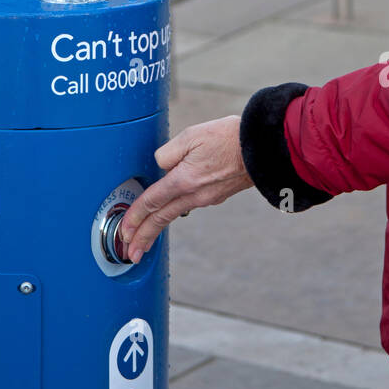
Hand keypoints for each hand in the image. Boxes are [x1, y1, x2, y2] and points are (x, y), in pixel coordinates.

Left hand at [118, 115, 252, 262]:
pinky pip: (188, 206)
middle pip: (161, 218)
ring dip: (156, 228)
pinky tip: (168, 212)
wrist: (264, 148)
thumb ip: (169, 152)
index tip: (124, 231)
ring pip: (174, 214)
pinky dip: (173, 213)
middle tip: (130, 252)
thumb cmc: (229, 137)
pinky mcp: (217, 196)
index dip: (134, 217)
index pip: (151, 202)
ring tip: (145, 240)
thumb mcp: (191, 136)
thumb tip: (161, 165)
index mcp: (184, 180)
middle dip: (143, 237)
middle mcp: (194, 195)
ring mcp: (207, 198)